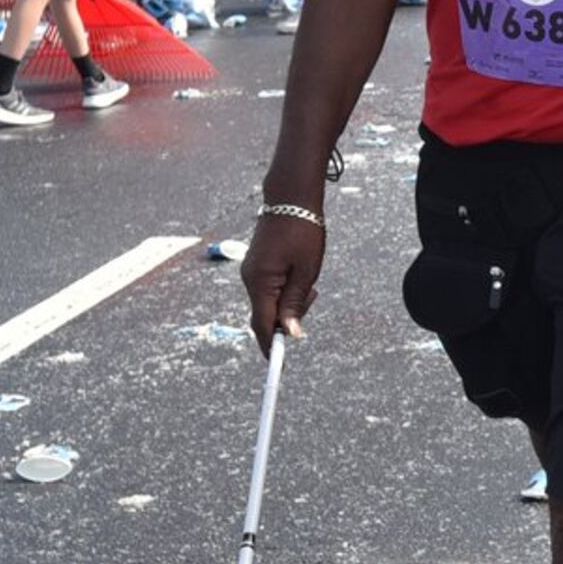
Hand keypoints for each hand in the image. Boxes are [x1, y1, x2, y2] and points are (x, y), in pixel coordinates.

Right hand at [243, 208, 325, 350]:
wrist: (290, 199)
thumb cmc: (302, 232)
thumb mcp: (306, 271)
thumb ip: (295, 303)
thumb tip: (290, 334)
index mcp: (260, 283)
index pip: (263, 325)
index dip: (271, 347)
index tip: (279, 364)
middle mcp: (249, 279)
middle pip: (266, 315)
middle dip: (287, 318)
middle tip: (312, 294)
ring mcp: (251, 272)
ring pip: (268, 301)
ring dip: (288, 301)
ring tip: (309, 277)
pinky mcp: (256, 266)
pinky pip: (268, 288)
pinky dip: (283, 290)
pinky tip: (299, 274)